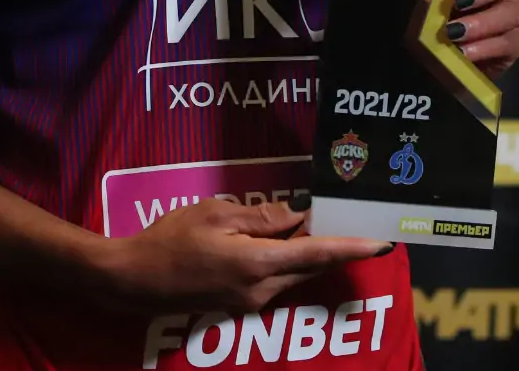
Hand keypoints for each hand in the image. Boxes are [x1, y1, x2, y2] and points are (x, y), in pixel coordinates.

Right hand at [102, 198, 389, 314]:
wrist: (134, 280)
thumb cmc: (171, 238)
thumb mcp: (216, 213)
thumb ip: (261, 217)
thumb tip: (297, 216)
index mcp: (258, 264)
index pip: (317, 254)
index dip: (353, 247)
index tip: (383, 242)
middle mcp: (261, 290)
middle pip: (309, 264)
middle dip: (330, 243)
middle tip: (346, 216)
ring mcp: (250, 303)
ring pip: (291, 272)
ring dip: (303, 250)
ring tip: (308, 220)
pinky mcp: (239, 305)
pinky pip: (273, 278)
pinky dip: (283, 259)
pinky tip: (275, 239)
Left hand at [420, 0, 518, 80]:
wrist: (456, 50)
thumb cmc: (448, 13)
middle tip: (459, 1)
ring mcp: (518, 14)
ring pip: (512, 13)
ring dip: (481, 22)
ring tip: (454, 32)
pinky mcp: (518, 42)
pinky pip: (507, 42)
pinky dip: (483, 47)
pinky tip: (464, 51)